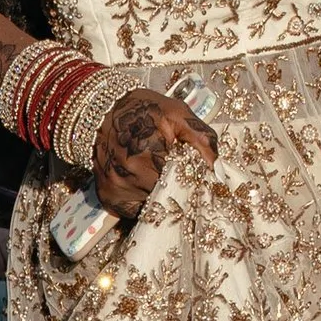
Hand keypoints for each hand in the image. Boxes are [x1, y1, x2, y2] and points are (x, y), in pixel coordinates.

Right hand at [92, 86, 216, 220]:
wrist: (101, 109)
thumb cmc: (144, 109)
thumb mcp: (178, 114)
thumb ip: (202, 140)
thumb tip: (219, 172)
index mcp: (150, 151)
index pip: (185, 182)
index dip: (194, 180)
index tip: (196, 175)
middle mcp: (131, 173)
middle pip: (169, 197)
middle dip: (178, 189)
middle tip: (177, 173)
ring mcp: (118, 187)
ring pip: (153, 205)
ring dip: (160, 195)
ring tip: (157, 173)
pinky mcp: (109, 197)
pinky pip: (135, 210)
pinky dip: (143, 201)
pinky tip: (143, 182)